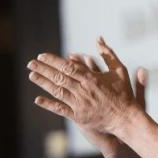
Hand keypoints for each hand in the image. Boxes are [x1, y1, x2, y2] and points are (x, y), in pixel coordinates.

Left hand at [27, 37, 143, 146]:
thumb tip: (99, 38)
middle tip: (31, 63)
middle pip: (59, 77)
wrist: (126, 119)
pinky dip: (48, 104)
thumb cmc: (124, 94)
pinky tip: (37, 99)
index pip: (68, 66)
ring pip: (57, 91)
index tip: (42, 56)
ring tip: (32, 75)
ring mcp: (80, 104)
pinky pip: (60, 109)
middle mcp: (83, 90)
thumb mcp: (119, 70)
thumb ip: (108, 54)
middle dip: (43, 69)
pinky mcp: (79, 117)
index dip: (53, 60)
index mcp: (91, 78)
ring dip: (43, 83)